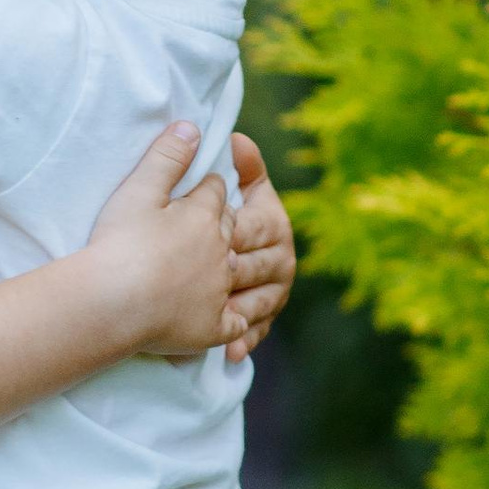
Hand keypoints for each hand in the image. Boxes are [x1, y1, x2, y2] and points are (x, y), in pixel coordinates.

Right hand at [84, 125, 243, 361]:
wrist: (112, 301)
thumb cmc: (120, 242)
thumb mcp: (139, 189)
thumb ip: (167, 156)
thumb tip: (191, 126)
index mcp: (206, 215)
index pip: (216, 191)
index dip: (205, 189)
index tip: (194, 192)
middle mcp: (222, 251)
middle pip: (230, 230)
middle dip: (220, 225)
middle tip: (200, 228)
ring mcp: (219, 291)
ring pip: (234, 274)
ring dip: (226, 270)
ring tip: (210, 270)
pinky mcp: (213, 328)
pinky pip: (233, 325)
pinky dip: (231, 322)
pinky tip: (223, 320)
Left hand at [223, 135, 294, 364]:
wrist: (211, 258)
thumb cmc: (214, 216)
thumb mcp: (226, 189)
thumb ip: (237, 165)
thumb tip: (237, 138)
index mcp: (272, 221)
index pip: (253, 225)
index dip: (230, 230)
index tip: (209, 235)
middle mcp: (280, 258)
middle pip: (255, 266)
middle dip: (231, 272)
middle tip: (207, 278)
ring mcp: (272, 292)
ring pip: (257, 302)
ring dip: (239, 310)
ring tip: (216, 316)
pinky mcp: (260, 321)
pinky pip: (254, 332)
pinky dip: (242, 342)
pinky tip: (229, 350)